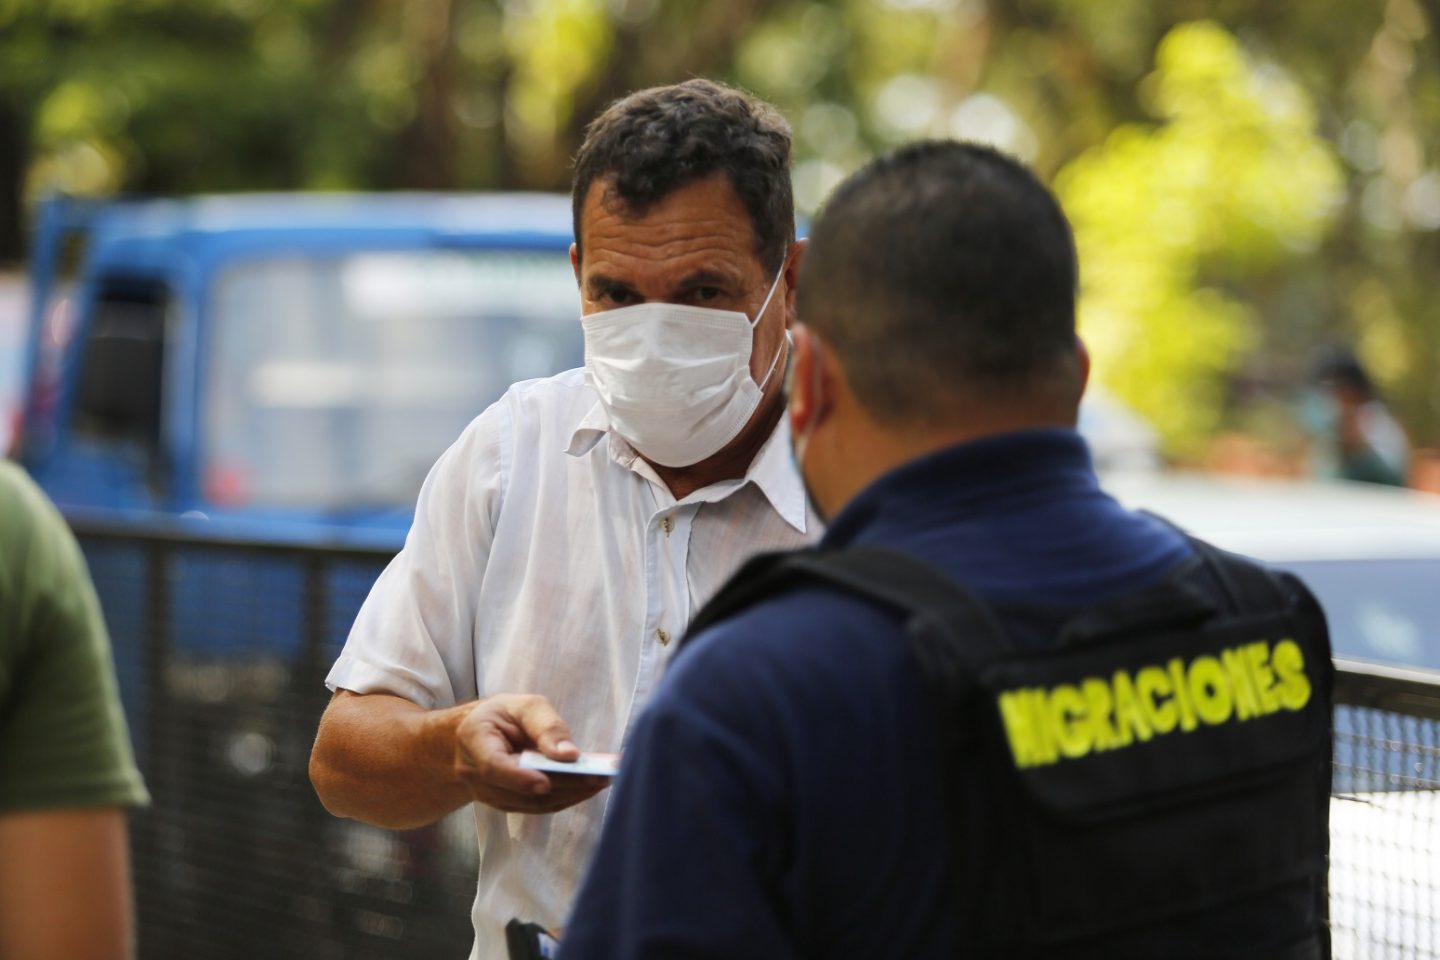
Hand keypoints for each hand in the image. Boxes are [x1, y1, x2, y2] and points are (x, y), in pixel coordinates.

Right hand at [453, 694, 610, 813]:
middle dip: (563, 785)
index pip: (493, 767)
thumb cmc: (503, 716)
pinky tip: (588, 788)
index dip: (519, 778)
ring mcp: (490, 795)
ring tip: (602, 781)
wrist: (477, 737)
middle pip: (520, 791)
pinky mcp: (508, 804)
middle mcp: (477, 775)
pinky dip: (564, 798)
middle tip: (599, 776)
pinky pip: (537, 807)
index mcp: (474, 741)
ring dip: (570, 795)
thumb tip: (569, 754)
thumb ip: (545, 726)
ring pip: (532, 804)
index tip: (546, 781)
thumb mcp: (523, 706)